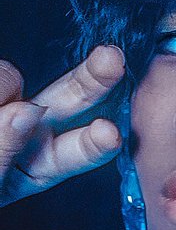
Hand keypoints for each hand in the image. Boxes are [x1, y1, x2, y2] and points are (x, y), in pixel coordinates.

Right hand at [0, 45, 124, 207]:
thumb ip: (2, 152)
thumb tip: (26, 110)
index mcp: (34, 168)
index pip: (69, 155)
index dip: (91, 144)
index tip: (108, 133)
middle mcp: (28, 131)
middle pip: (67, 102)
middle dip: (91, 80)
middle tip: (111, 61)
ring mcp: (8, 101)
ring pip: (13, 80)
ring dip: (5, 87)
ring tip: (9, 111)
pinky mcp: (1, 85)